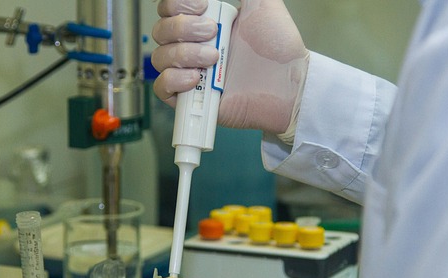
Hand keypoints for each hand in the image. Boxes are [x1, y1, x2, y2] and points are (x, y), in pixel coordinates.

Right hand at [152, 0, 308, 134]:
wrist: (287, 83)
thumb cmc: (278, 48)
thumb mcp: (262, 4)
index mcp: (203, 22)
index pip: (169, 8)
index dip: (177, 4)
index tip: (202, 6)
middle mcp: (192, 46)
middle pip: (160, 31)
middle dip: (182, 28)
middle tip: (213, 33)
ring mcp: (189, 72)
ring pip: (159, 58)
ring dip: (184, 54)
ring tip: (213, 59)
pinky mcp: (190, 99)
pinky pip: (162, 88)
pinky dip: (174, 80)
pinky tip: (196, 78)